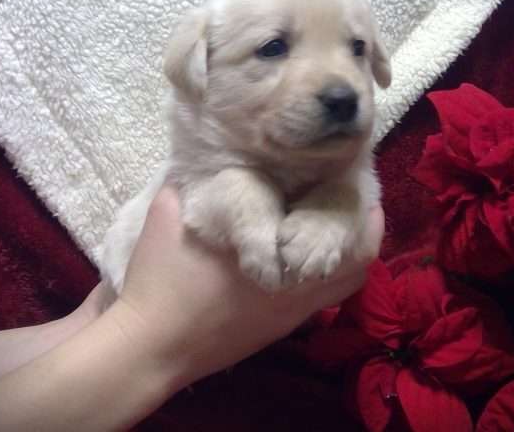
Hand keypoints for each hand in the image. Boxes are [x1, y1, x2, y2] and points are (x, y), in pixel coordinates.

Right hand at [113, 184, 384, 389]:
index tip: (355, 181)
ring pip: (342, 286)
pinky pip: (321, 302)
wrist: (150, 350)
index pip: (331, 234)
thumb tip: (194, 163)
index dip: (353, 207)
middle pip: (356, 266)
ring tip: (340, 224)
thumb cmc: (160, 284)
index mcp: (269, 258)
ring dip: (349, 254)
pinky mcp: (276, 331)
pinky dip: (328, 275)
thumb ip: (184, 184)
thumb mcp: (164, 217)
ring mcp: (287, 317)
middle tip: (358, 201)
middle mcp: (290, 293)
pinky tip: (306, 257)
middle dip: (364, 229)